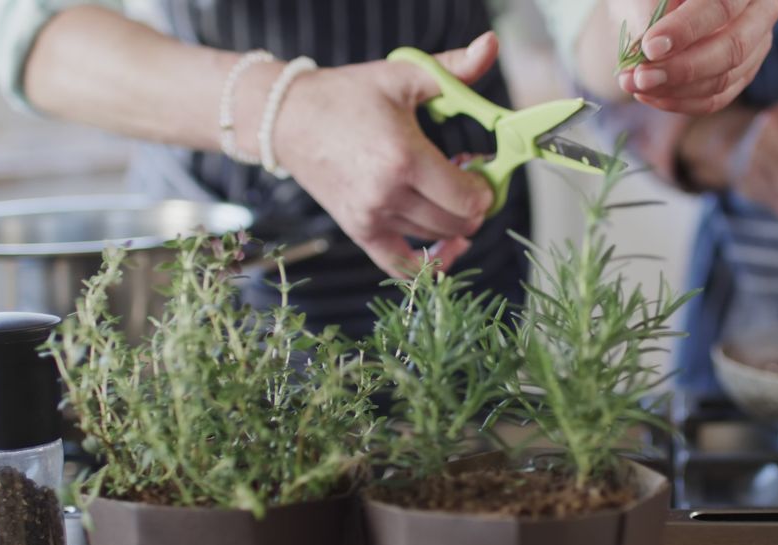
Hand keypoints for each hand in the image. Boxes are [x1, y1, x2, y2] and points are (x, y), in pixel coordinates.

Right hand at [270, 33, 498, 276]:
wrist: (287, 119)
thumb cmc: (345, 96)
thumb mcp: (401, 76)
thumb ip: (453, 69)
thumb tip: (490, 44)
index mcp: (404, 157)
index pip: (467, 197)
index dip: (486, 188)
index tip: (481, 170)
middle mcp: (388, 194)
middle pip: (457, 223)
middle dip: (475, 205)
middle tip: (469, 181)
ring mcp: (371, 218)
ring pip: (435, 239)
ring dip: (454, 224)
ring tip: (447, 195)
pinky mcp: (359, 231)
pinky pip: (401, 267)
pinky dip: (429, 266)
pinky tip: (446, 248)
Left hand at [615, 0, 777, 113]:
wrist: (655, 6)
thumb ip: (652, 13)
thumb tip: (650, 52)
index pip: (722, 6)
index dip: (687, 29)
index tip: (650, 48)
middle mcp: (759, 14)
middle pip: (732, 49)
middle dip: (682, 68)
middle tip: (641, 77)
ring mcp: (754, 49)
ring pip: (722, 80)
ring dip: (673, 89)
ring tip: (633, 84)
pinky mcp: (740, 78)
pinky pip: (713, 100)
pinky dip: (677, 102)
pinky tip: (648, 95)